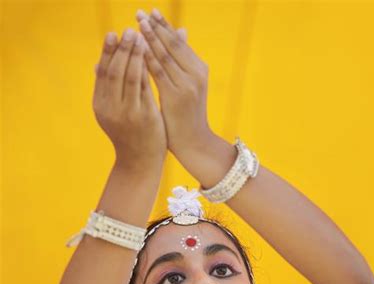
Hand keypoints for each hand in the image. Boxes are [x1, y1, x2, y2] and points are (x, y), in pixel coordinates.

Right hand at [93, 28, 166, 169]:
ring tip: (141, 38)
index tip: (114, 34)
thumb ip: (107, 90)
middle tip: (129, 31)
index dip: (108, 52)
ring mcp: (127, 113)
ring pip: (130, 76)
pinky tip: (152, 58)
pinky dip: (147, 70)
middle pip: (115, 71)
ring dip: (136, 55)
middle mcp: (110, 108)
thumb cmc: (128, 135)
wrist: (140, 164)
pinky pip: (146, 87)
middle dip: (122, 49)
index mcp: (100, 105)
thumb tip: (98, 63)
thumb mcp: (112, 113)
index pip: (103, 72)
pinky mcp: (144, 117)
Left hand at [136, 9, 213, 159]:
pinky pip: (158, 73)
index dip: (164, 26)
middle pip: (172, 45)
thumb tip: (182, 30)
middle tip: (139, 13)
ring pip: (165, 56)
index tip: (150, 12)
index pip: (179, 42)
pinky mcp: (175, 97)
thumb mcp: (189, 84)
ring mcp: (187, 86)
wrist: (194, 143)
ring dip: (149, 39)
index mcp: (199, 69)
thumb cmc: (187, 115)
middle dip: (154, 28)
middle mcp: (196, 74)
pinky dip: (147, 60)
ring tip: (136, 25)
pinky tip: (136, 50)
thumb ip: (183, 59)